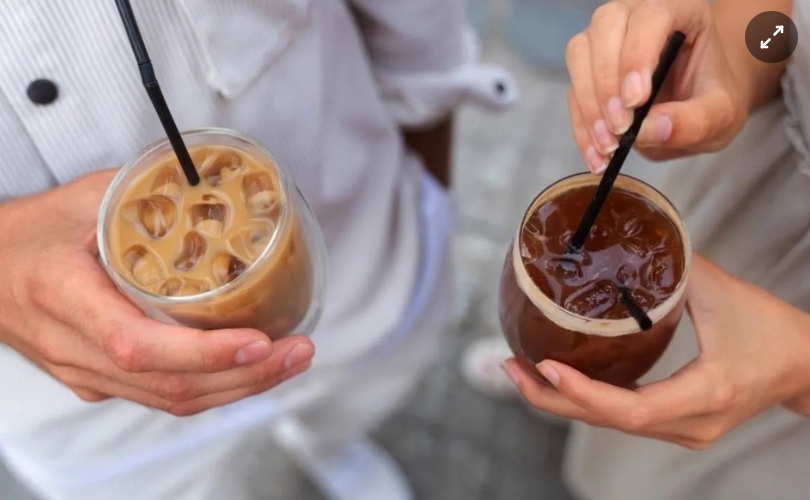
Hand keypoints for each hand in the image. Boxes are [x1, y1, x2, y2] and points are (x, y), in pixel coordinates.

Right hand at [0, 170, 314, 415]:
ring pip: (169, 399)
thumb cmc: (28, 236)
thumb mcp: (82, 197)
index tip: (258, 342)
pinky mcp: (99, 381)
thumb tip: (213, 180)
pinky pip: (160, 395)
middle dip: (244, 376)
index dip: (203, 353)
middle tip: (296, 352)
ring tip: (288, 361)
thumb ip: (145, 190)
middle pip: (167, 384)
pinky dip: (212, 388)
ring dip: (238, 387)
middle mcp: (75, 347)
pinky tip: (249, 371)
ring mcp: (86, 373)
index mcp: (65, 297)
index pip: (138, 345)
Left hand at [503, 255, 809, 448]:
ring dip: (563, 401)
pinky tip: (559, 378)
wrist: (806, 366)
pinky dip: (586, 400)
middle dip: (553, 399)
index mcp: (703, 395)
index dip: (583, 393)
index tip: (545, 366)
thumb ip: (674, 265)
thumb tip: (626, 243)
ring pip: (610, 424)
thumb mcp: (723, 292)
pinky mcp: (677, 424)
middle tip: (508, 367)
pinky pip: (621, 417)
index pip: (629, 410)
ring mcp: (682, 429)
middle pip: (607, 423)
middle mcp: (688, 424)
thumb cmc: (771, 330)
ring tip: (520, 371)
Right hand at [566, 0, 746, 171]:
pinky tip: (597, 154)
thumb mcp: (720, 117)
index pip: (651, 17)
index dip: (637, 55)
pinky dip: (582, 126)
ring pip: (580, 53)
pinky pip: (573, 90)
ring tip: (609, 145)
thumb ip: (692, 122)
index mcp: (681, 10)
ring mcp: (607, 38)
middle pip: (605, 27)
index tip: (635, 102)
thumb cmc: (713, 100)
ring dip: (589, 103)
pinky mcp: (588, 67)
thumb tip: (647, 129)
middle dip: (606, 82)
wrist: (696, 106)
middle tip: (620, 128)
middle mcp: (637, 15)